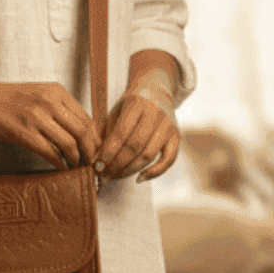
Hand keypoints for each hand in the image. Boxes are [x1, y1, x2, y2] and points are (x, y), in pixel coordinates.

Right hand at [0, 80, 100, 169]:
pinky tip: (61, 167)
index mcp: (56, 92)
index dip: (94, 138)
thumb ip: (59, 109)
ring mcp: (37, 117)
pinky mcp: (24, 132)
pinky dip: (60, 163)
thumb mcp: (38, 95)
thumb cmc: (8, 100)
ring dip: (77, 160)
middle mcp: (50, 102)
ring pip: (70, 144)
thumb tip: (80, 133)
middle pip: (83, 132)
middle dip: (90, 152)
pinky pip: (51, 152)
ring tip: (76, 167)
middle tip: (90, 163)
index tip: (95, 150)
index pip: (86, 118)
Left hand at [98, 68, 179, 183]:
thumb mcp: (115, 112)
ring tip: (115, 177)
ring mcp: (168, 125)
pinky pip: (168, 160)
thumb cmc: (129, 107)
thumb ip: (106, 133)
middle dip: (117, 164)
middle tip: (104, 175)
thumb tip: (96, 160)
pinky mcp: (176, 137)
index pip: (120, 133)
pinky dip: (154, 172)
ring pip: (149, 155)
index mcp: (135, 103)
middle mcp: (154, 113)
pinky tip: (139, 178)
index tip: (97, 166)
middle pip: (135, 146)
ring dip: (130, 170)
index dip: (108, 153)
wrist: (155, 93)